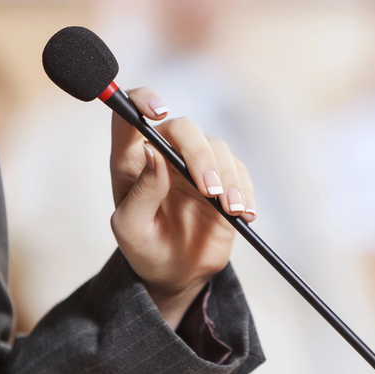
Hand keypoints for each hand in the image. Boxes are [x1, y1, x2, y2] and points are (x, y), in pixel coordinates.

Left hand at [109, 87, 255, 327]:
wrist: (175, 272)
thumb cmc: (144, 247)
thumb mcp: (132, 228)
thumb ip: (141, 192)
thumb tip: (152, 152)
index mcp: (131, 159)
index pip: (129, 114)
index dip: (142, 101)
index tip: (158, 112)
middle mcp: (164, 153)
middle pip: (184, 128)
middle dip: (200, 155)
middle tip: (210, 191)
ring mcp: (195, 164)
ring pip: (217, 147)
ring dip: (228, 177)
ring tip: (231, 209)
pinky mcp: (223, 179)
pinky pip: (239, 171)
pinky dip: (245, 190)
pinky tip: (243, 213)